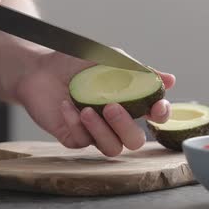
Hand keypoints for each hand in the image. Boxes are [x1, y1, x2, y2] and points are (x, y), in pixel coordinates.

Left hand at [15, 51, 175, 155]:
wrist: (38, 69)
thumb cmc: (76, 62)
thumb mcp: (110, 60)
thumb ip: (138, 71)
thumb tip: (170, 79)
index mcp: (131, 103)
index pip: (155, 117)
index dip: (161, 115)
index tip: (156, 108)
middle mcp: (116, 122)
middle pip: (135, 141)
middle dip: (126, 126)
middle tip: (111, 106)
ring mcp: (96, 132)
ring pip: (112, 148)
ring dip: (102, 131)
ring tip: (87, 109)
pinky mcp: (74, 138)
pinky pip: (83, 141)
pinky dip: (75, 123)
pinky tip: (66, 105)